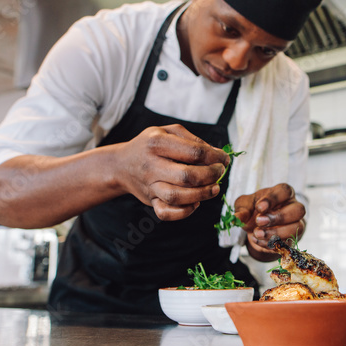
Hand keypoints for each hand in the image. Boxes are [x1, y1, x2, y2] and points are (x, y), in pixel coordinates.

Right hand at [114, 124, 228, 220]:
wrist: (121, 164)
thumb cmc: (150, 146)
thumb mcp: (168, 132)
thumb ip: (193, 140)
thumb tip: (218, 154)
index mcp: (157, 143)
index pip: (194, 152)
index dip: (215, 156)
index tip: (224, 159)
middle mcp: (152, 165)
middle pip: (187, 176)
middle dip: (210, 176)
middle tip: (219, 172)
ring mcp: (150, 185)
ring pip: (177, 196)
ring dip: (201, 195)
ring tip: (214, 189)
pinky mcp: (150, 201)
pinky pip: (166, 213)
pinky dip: (184, 212)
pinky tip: (195, 203)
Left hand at [233, 183, 305, 258]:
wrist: (256, 228)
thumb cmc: (253, 210)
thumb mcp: (244, 206)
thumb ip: (242, 210)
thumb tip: (236, 218)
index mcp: (283, 194)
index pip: (285, 191)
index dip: (273, 199)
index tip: (259, 207)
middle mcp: (293, 207)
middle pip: (298, 209)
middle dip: (278, 217)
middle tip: (259, 221)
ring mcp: (296, 223)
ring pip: (297, 228)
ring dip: (276, 233)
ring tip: (257, 234)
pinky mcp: (292, 239)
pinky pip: (288, 243)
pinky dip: (272, 244)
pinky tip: (258, 241)